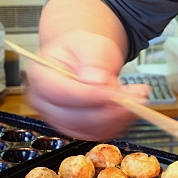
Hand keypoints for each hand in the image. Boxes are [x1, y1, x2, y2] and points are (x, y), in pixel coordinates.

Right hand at [24, 31, 150, 139]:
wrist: (82, 59)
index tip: (113, 93)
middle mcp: (44, 103)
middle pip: (75, 117)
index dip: (89, 96)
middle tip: (135, 96)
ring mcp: (58, 120)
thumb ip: (94, 60)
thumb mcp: (91, 44)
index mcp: (40, 76)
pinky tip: (128, 105)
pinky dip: (118, 123)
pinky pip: (98, 133)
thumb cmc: (82, 50)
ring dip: (118, 117)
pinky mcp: (75, 130)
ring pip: (90, 129)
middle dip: (109, 110)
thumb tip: (96, 81)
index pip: (60, 93)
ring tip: (136, 96)